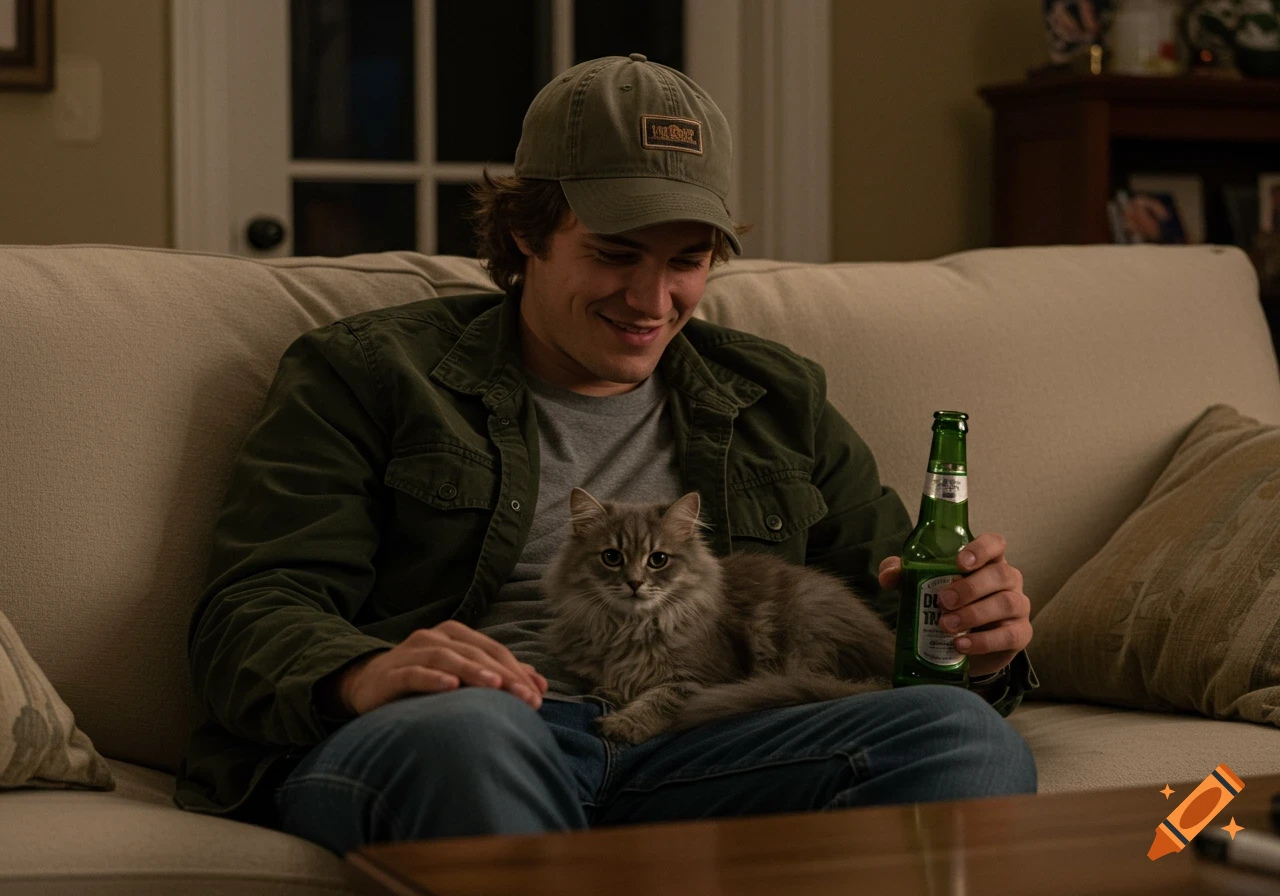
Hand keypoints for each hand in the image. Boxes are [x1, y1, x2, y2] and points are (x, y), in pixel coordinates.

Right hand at [335, 621, 548, 716]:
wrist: (367, 685)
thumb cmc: (422, 680)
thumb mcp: (461, 676)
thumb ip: (498, 676)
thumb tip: (540, 684)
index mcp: (455, 635)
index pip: (493, 650)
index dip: (518, 671)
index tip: (538, 696)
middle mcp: (435, 637)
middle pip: (476, 653)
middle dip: (504, 676)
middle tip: (526, 699)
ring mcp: (412, 652)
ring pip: (448, 658)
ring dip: (473, 672)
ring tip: (495, 686)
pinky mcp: (392, 672)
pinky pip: (414, 673)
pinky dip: (433, 678)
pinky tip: (450, 687)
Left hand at [877, 533, 1032, 677]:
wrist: (962, 646)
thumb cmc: (946, 606)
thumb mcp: (923, 587)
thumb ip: (904, 575)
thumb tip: (888, 576)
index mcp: (987, 561)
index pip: (995, 543)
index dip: (981, 549)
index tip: (959, 562)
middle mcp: (1008, 579)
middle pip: (1000, 575)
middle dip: (969, 588)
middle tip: (942, 601)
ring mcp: (1018, 606)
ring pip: (1006, 603)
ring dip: (974, 614)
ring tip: (946, 625)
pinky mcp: (1020, 633)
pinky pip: (1010, 634)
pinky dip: (984, 641)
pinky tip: (961, 645)